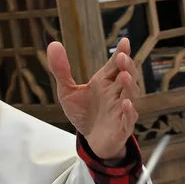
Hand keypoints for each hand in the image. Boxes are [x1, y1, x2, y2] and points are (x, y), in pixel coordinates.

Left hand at [50, 37, 139, 160]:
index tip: (124, 42)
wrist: (90, 141)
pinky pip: (129, 118)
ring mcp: (121, 110)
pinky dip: (129, 111)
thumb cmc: (83, 114)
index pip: (116, 65)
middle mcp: (116, 93)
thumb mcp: (67, 91)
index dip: (121, 53)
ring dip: (129, 85)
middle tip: (122, 57)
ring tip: (124, 75)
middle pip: (127, 76)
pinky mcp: (122, 127)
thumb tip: (53, 44)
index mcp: (105, 82)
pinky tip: (126, 104)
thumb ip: (61, 69)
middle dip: (127, 66)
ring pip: (131, 95)